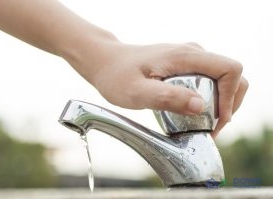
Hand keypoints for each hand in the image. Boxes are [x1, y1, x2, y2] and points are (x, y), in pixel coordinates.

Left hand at [82, 42, 247, 137]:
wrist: (104, 62)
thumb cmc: (117, 76)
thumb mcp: (138, 92)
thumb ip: (168, 97)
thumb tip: (202, 107)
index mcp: (185, 56)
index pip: (229, 70)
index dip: (231, 97)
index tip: (218, 120)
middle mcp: (192, 53)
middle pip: (231, 75)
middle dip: (229, 104)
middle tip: (212, 127)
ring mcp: (189, 58)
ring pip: (221, 79)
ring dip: (221, 103)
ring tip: (204, 124)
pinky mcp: (183, 65)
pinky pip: (208, 80)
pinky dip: (210, 98)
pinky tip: (194, 112)